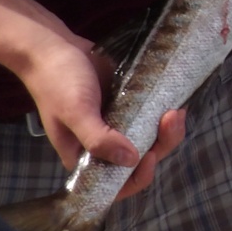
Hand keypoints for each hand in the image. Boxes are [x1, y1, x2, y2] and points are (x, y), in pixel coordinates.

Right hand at [14, 36, 187, 200]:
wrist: (54, 46)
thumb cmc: (57, 82)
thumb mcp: (75, 111)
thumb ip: (98, 138)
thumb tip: (131, 159)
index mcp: (85, 157)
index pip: (116, 184)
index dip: (137, 178)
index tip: (150, 155)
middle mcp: (103, 146)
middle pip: (141, 159)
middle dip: (162, 144)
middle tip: (172, 118)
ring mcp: (117, 124)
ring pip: (150, 137)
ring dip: (168, 130)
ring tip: (177, 110)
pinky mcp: (128, 104)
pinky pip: (150, 115)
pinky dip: (164, 112)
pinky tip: (176, 101)